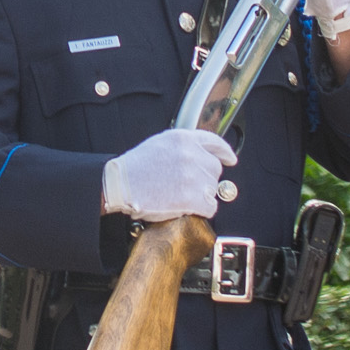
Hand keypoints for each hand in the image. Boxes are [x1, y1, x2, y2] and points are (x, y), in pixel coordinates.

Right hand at [100, 127, 231, 222]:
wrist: (119, 185)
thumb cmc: (133, 168)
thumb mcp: (159, 145)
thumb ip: (182, 147)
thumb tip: (199, 158)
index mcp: (182, 138)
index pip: (213, 142)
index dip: (224, 152)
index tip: (230, 159)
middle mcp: (190, 154)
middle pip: (215, 169)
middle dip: (205, 179)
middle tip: (187, 186)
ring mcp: (192, 176)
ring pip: (213, 189)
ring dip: (201, 195)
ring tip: (181, 196)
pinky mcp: (190, 197)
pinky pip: (210, 206)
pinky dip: (201, 210)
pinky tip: (187, 208)